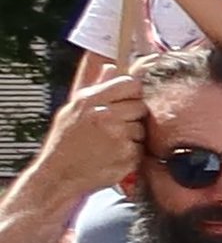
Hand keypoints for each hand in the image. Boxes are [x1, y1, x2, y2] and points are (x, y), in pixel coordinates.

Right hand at [26, 69, 150, 197]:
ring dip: (132, 136)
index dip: (132, 92)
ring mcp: (118, 136)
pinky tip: (113, 156)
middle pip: (140, 106)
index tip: (128, 100)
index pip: (129, 83)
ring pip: (142, 128)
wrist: (58, 175)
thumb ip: (96, 87)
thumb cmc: (65, 141)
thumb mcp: (73, 110)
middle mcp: (105, 115)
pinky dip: (132, 153)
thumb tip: (112, 67)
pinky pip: (141, 148)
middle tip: (115, 127)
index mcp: (90, 101)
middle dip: (133, 116)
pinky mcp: (128, 155)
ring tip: (110, 143)